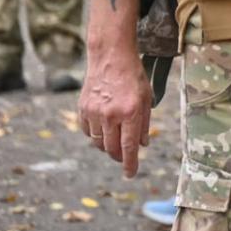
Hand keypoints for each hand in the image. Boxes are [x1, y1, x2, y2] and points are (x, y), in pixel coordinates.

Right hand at [79, 47, 151, 177]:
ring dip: (107, 147)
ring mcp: (94, 112)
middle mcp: (111, 114)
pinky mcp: (83, 109)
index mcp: (130, 112)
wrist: (111, 56)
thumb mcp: (147, 97)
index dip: (130, 164)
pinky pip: (88, 131)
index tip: (130, 174)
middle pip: (111, 148)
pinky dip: (96, 135)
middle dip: (118, 157)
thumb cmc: (133, 76)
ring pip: (98, 142)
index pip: (129, 147)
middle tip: (124, 157)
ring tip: (115, 141)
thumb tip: (142, 145)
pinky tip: (103, 129)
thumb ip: (144, 123)